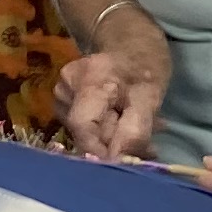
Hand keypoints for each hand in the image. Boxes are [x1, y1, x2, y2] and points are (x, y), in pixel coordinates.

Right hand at [55, 32, 167, 160]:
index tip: (127, 164)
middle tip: (146, 147)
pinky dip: (106, 133)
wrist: (132, 47)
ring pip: (85, 134)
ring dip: (113, 140)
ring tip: (136, 128)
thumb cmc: (144, 68)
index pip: (83, 127)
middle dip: (115, 145)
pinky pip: (84, 129)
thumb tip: (118, 163)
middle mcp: (66, 87)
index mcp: (88, 79)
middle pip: (84, 133)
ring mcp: (61, 95)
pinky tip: (121, 123)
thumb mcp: (151, 97)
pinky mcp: (63, 104)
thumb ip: (135, 131)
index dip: (101, 152)